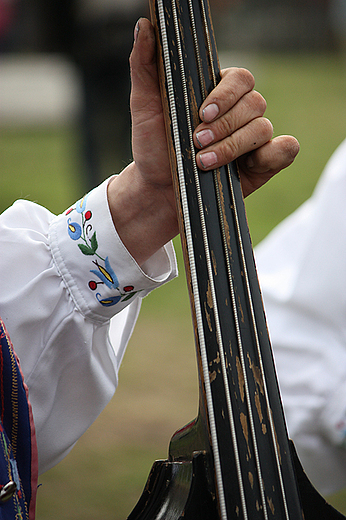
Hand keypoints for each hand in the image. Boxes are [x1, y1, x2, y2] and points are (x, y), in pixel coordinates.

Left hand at [107, 18, 298, 264]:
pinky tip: (248, 165)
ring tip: (203, 162)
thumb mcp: (144, 106)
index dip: (225, 95)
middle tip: (197, 142)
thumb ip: (145, 66)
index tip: (202, 114)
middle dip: (225, 125)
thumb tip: (145, 26)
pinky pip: (285, 150)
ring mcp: (253, 139)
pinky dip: (274, 154)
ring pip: (263, 128)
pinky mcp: (262, 164)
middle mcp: (240, 113)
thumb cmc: (154, 147)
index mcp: (219, 93)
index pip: (240, 79)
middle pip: (254, 103)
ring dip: (233, 146)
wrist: (159, 190)